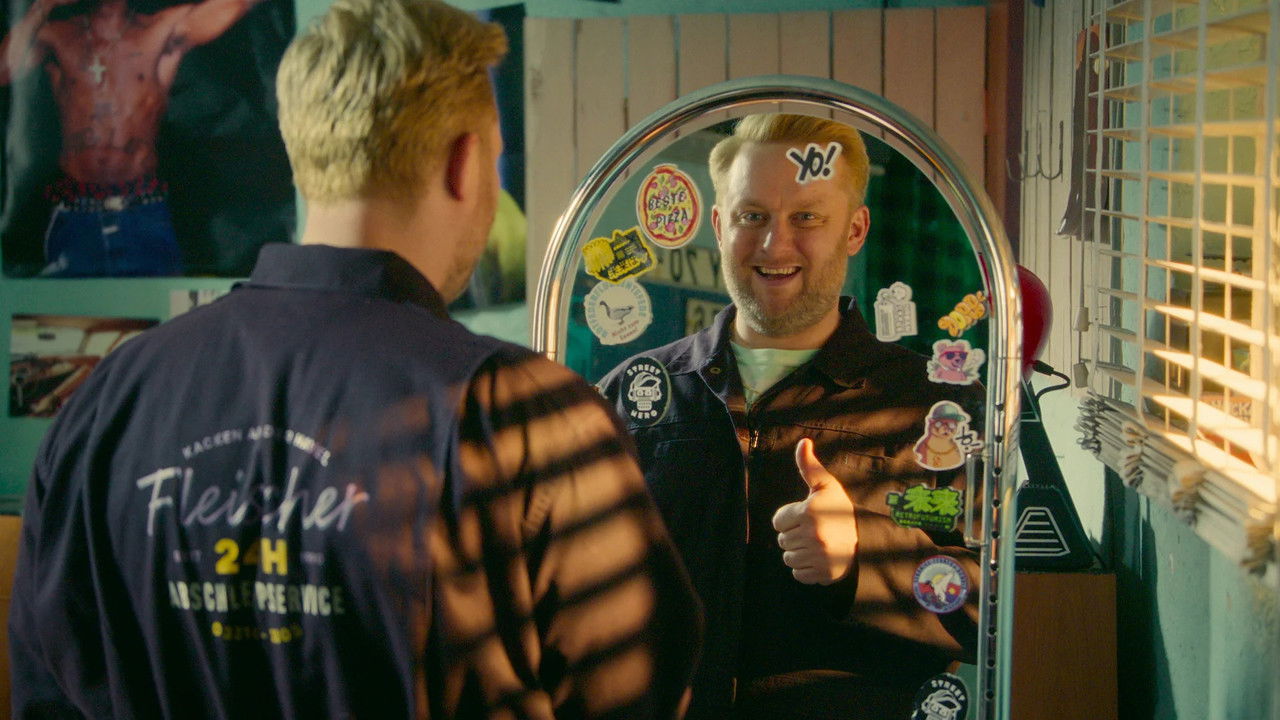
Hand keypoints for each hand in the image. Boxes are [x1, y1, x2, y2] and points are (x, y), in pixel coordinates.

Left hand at [771, 438, 858, 584]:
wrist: (867, 538)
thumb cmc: (840, 509)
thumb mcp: (827, 486)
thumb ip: (810, 466)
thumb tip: (803, 442)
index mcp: (809, 513)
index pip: (777, 521)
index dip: (790, 518)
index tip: (806, 516)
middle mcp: (813, 536)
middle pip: (782, 541)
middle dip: (794, 535)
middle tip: (813, 530)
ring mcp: (819, 557)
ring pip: (788, 558)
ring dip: (798, 552)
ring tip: (815, 543)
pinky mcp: (823, 574)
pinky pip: (798, 574)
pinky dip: (805, 568)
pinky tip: (818, 557)